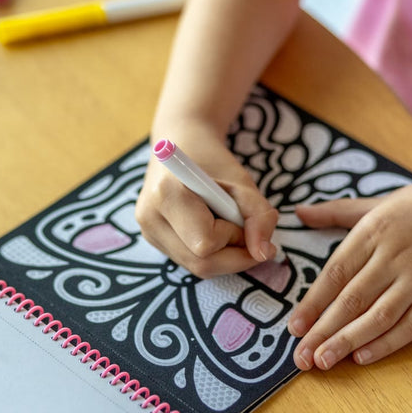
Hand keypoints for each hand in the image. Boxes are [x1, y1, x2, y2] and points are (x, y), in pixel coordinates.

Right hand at [135, 131, 278, 276]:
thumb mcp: (243, 183)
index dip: (234, 236)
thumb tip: (264, 253)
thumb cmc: (214, 161)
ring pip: (196, 268)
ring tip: (228, 224)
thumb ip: (259, 216)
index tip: (242, 215)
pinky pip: (190, 262)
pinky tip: (213, 228)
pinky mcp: (152, 240)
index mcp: (166, 194)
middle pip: (201, 264)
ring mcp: (147, 232)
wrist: (182, 144)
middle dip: (234, 253)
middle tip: (245, 228)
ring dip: (225, 254)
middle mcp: (149, 217)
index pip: (205, 242)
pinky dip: (212, 253)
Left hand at [286, 172, 411, 369]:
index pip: (335, 272)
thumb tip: (299, 213)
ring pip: (378, 316)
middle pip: (351, 299)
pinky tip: (363, 357)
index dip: (313, 302)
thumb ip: (339, 211)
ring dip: (348, 341)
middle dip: (322, 330)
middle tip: (300, 357)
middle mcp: (394, 254)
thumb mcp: (382, 201)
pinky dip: (386, 343)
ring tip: (324, 362)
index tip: (293, 326)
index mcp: (374, 228)